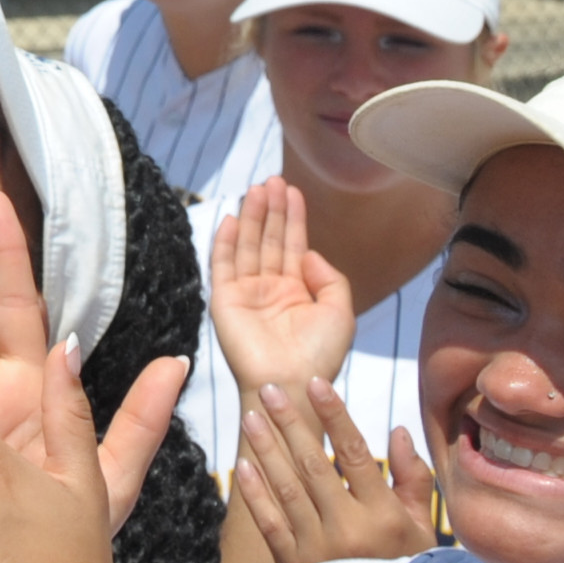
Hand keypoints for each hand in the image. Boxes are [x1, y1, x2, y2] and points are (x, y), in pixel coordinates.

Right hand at [206, 179, 356, 404]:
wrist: (292, 382)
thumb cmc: (320, 355)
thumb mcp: (340, 311)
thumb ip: (329, 278)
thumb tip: (307, 252)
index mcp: (297, 291)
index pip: (292, 245)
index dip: (293, 217)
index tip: (292, 190)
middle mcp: (270, 288)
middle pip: (268, 239)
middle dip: (271, 209)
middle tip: (272, 180)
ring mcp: (246, 294)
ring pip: (248, 246)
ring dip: (251, 217)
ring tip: (256, 189)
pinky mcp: (225, 302)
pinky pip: (222, 265)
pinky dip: (225, 241)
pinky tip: (230, 218)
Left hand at [230, 379, 436, 562]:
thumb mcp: (421, 531)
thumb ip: (414, 481)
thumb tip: (397, 431)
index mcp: (383, 516)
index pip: (355, 454)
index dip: (334, 416)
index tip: (315, 383)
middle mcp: (347, 529)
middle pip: (312, 465)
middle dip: (290, 423)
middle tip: (269, 389)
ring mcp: (317, 548)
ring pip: (286, 488)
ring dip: (266, 449)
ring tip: (250, 416)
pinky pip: (270, 522)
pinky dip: (254, 493)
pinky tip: (241, 465)